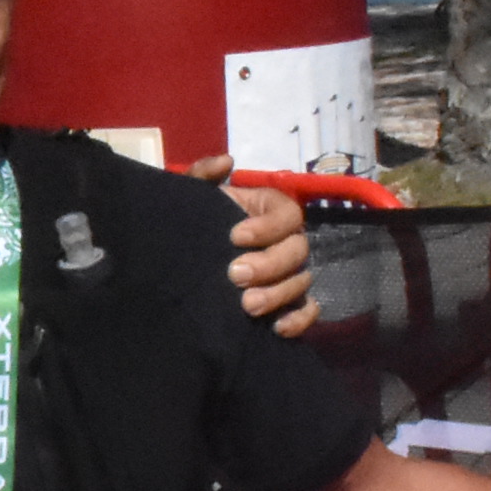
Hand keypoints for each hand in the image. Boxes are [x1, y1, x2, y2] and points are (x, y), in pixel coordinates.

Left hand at [197, 156, 320, 337]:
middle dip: (268, 264)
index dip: (267, 226)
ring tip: (246, 306)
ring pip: (302, 281)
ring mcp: (290, 273)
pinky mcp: (288, 302)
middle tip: (234, 275)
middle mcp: (286, 241)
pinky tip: (277, 328)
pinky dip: (299, 319)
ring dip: (277, 295)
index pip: (288, 214)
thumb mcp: (191, 198)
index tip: (234, 236)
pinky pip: (308, 310)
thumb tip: (227, 162)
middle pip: (298, 251)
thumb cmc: (193, 224)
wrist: (182, 261)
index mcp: (270, 211)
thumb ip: (202, 175)